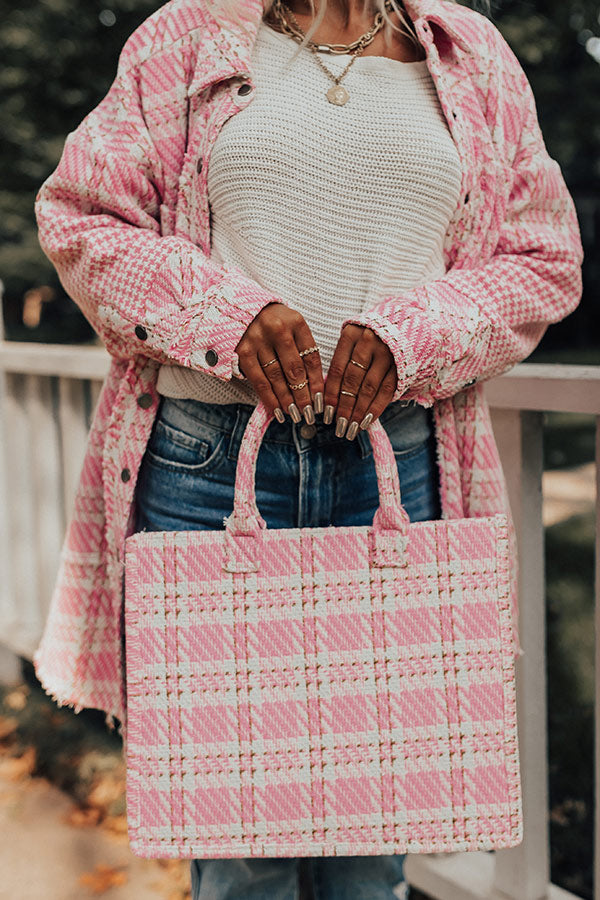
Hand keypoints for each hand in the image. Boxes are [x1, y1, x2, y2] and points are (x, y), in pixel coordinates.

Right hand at [235, 302, 324, 422]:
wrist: (243, 309)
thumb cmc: (276, 323)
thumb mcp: (293, 329)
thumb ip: (304, 352)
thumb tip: (315, 388)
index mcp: (296, 322)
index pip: (311, 357)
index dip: (317, 382)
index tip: (320, 401)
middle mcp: (277, 329)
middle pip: (294, 369)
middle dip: (303, 395)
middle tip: (308, 413)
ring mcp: (258, 339)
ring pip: (276, 377)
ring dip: (286, 399)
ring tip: (295, 415)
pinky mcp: (242, 350)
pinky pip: (257, 379)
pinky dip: (268, 397)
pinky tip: (276, 409)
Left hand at [324, 323, 397, 437]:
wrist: (405, 323)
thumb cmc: (370, 336)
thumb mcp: (353, 341)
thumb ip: (342, 362)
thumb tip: (326, 396)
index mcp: (351, 334)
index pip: (337, 369)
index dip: (331, 394)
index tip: (326, 414)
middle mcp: (368, 341)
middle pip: (353, 381)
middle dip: (345, 407)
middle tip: (340, 427)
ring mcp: (387, 352)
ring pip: (370, 387)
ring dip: (359, 411)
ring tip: (352, 428)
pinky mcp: (401, 362)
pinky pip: (387, 389)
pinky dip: (376, 407)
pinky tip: (367, 421)